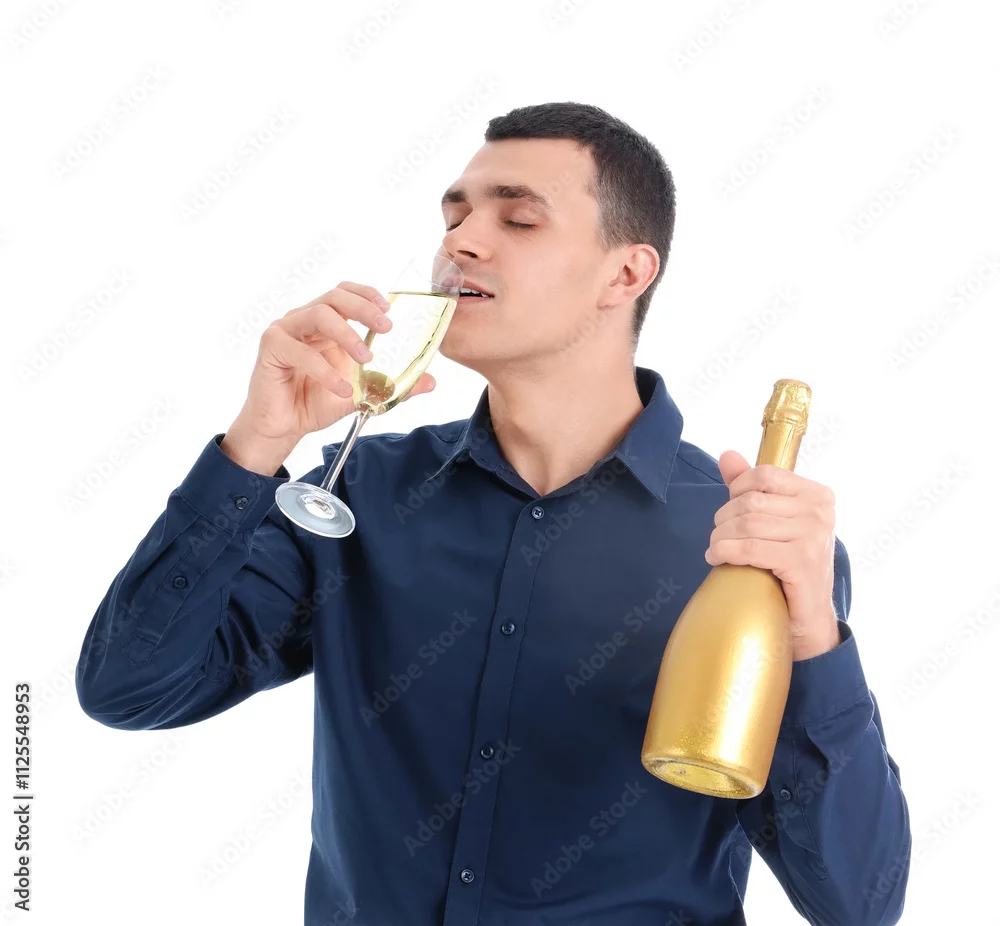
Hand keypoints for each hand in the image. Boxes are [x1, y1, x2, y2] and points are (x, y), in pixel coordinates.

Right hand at [223, 282, 435, 470]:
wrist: (284, 427)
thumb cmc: (316, 402)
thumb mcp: (362, 393)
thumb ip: (392, 385)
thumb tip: (430, 382)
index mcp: (325, 323)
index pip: (344, 294)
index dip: (366, 294)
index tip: (389, 308)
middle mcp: (304, 320)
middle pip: (333, 296)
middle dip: (363, 307)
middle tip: (386, 327)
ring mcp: (285, 331)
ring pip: (318, 315)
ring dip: (346, 335)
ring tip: (366, 360)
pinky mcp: (272, 348)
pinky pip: (301, 351)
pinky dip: (325, 371)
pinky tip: (342, 389)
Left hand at [705, 450, 840, 660]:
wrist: (809, 618)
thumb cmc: (789, 567)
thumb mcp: (774, 521)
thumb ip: (751, 486)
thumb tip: (727, 455)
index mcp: (818, 494)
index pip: (764, 474)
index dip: (736, 491)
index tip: (730, 512)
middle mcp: (820, 511)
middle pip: (751, 501)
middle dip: (724, 519)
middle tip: (718, 537)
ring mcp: (813, 535)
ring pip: (747, 524)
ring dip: (721, 537)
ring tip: (716, 549)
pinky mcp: (801, 561)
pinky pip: (750, 548)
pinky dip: (726, 552)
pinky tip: (717, 558)